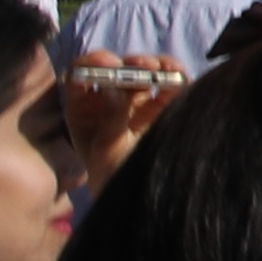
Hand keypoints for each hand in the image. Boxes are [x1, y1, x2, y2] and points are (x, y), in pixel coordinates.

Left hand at [58, 65, 182, 186]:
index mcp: (84, 110)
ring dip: (157, 65)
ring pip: (145, 71)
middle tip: (146, 66)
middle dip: (131, 63)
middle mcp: (108, 100)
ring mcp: (136, 101)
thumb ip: (111, 118)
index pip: (81, 76)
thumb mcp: (107, 150)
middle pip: (117, 69)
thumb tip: (114, 88)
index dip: (92, 64)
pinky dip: (175, 75)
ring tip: (168, 69)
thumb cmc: (114, 177)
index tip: (111, 64)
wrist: (141, 197)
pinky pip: (169, 83)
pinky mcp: (162, 105)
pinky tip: (181, 76)